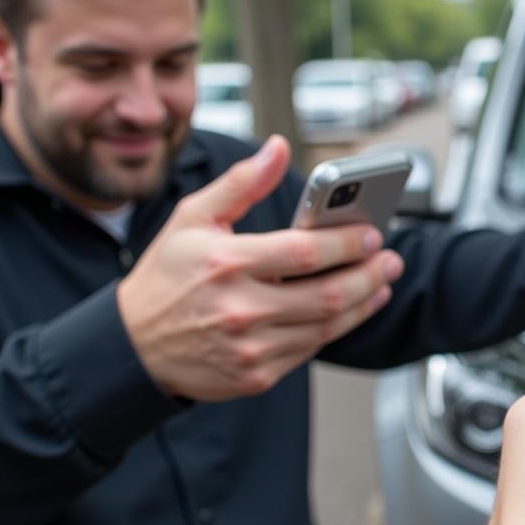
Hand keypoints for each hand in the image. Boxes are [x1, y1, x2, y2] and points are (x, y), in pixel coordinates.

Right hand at [117, 136, 402, 400]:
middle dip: (370, 275)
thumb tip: (278, 148)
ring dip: (363, 304)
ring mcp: (250, 348)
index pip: (304, 253)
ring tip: (382, 283)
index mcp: (226, 263)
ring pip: (326, 327)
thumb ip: (241, 183)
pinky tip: (351, 310)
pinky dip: (336, 328)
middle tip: (391, 260)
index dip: (346, 244)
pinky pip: (310, 350)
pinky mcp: (256, 376)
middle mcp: (240, 309)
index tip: (370, 234)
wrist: (134, 346)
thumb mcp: (192, 219)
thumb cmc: (166, 278)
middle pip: (327, 294)